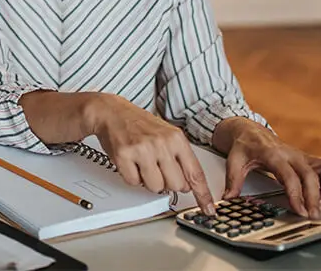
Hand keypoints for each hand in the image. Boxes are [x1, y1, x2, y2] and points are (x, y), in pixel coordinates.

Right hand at [88, 94, 216, 214]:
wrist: (112, 112)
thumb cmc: (139, 124)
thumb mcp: (168, 134)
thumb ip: (180, 158)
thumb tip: (189, 184)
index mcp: (176, 138)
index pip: (195, 173)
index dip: (202, 194)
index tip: (208, 208)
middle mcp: (161, 143)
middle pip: (176, 185)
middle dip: (168, 183)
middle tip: (159, 170)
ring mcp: (142, 149)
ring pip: (156, 187)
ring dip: (149, 182)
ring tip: (143, 165)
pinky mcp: (124, 155)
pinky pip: (134, 182)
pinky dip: (132, 177)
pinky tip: (131, 163)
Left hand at [218, 119, 320, 217]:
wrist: (250, 131)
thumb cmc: (244, 146)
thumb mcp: (234, 161)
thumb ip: (233, 180)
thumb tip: (228, 198)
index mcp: (272, 154)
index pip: (289, 176)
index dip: (296, 194)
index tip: (299, 209)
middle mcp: (290, 153)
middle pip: (309, 174)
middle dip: (314, 196)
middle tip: (313, 214)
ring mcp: (300, 155)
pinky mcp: (306, 158)